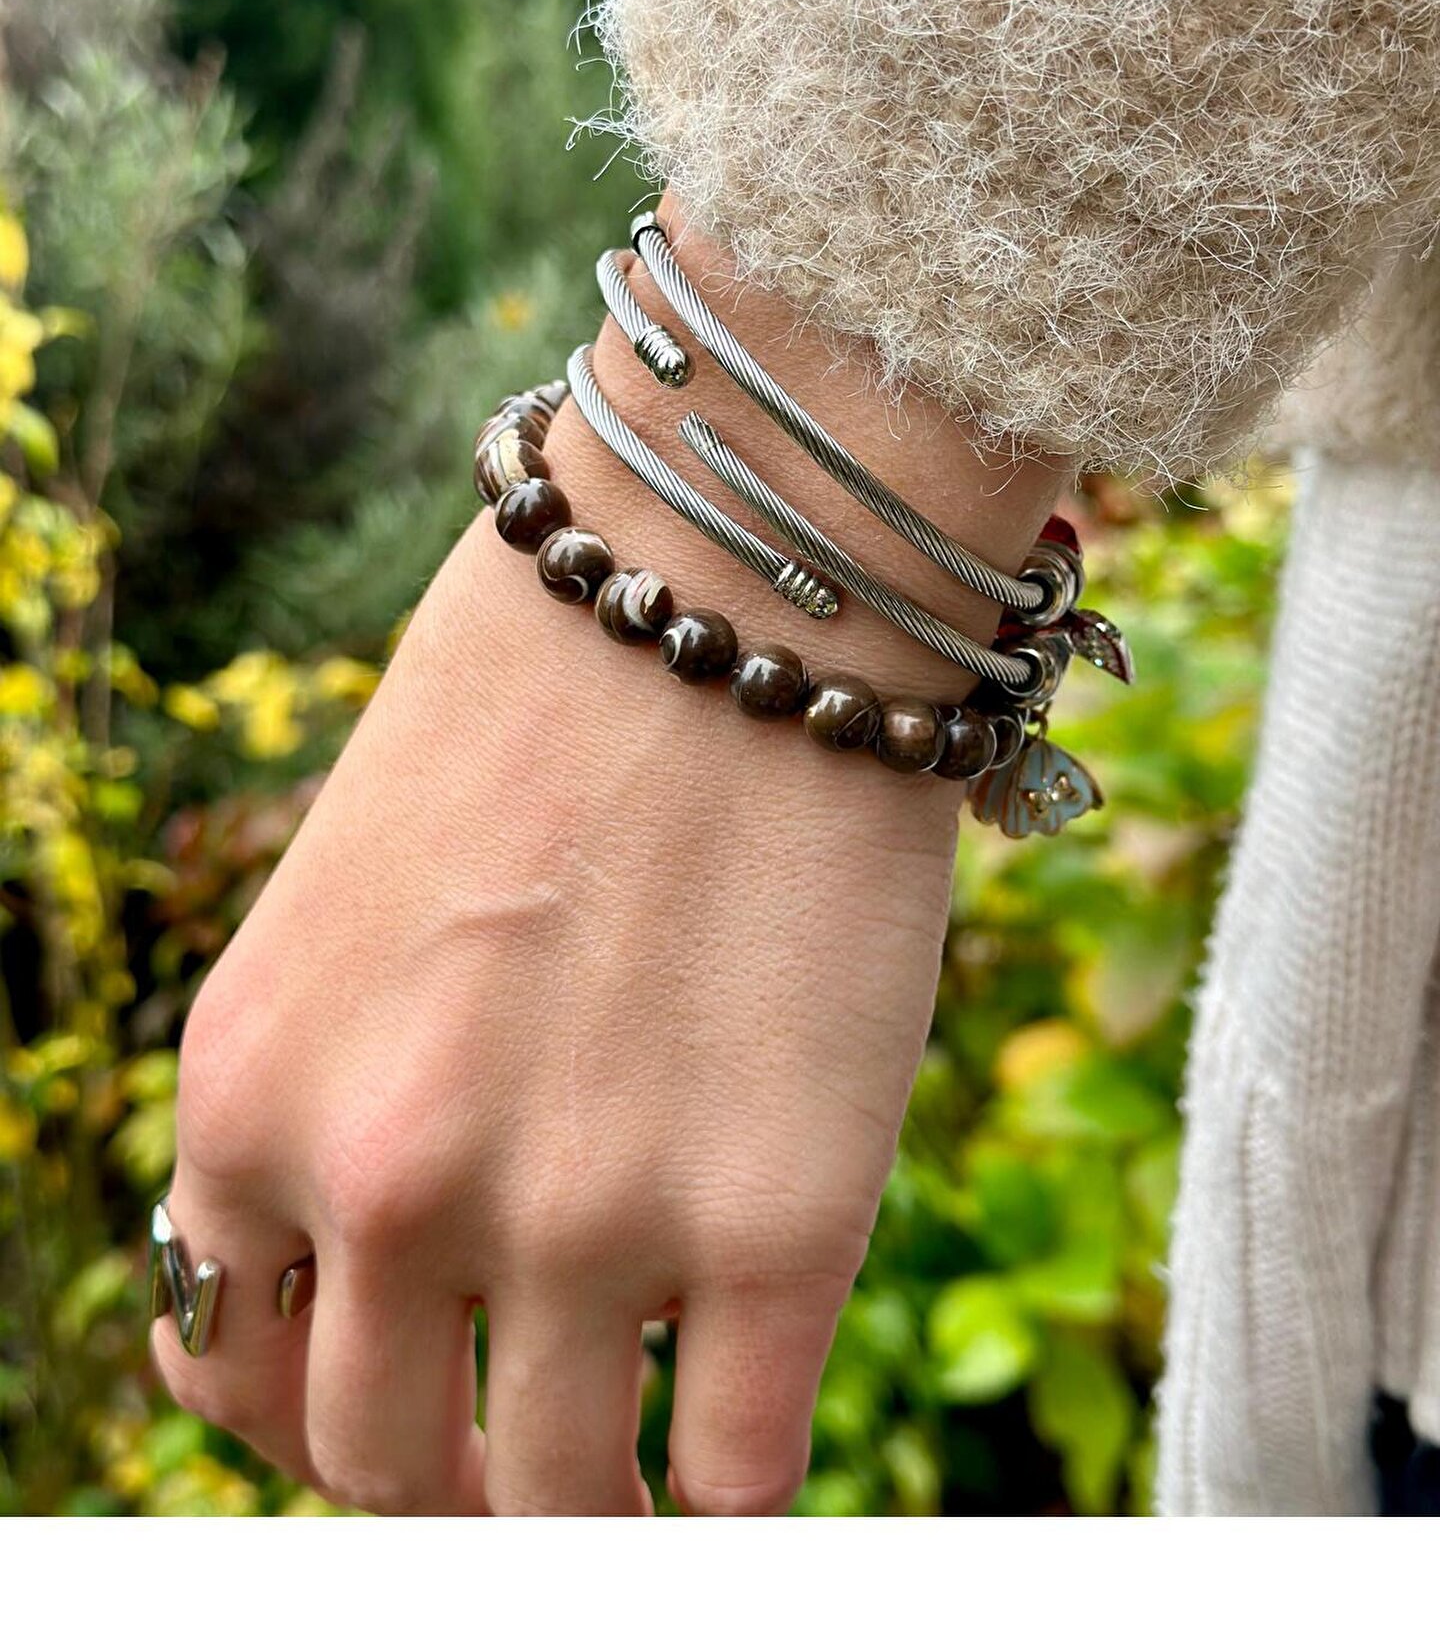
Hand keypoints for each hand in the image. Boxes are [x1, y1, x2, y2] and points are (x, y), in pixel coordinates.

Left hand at [152, 200, 1066, 1514]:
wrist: (746, 569)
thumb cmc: (553, 694)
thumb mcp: (356, 899)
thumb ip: (340, 1088)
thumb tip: (394, 1269)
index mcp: (249, 1082)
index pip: (227, 1361)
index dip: (311, 1405)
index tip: (394, 1400)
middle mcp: (384, 1177)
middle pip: (377, 1461)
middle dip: (443, 1473)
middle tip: (516, 1449)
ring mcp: (582, 1217)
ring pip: (551, 1501)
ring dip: (588, 1509)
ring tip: (635, 1482)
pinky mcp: (780, 1225)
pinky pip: (735, 1479)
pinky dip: (729, 1506)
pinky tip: (739, 1451)